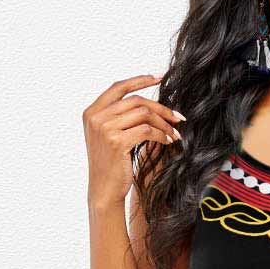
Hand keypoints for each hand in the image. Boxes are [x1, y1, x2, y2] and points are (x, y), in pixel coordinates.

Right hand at [82, 73, 183, 210]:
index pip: (119, 87)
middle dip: (161, 108)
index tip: (161, 78)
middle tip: (177, 117)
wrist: (103, 190)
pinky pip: (146, 130)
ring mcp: (105, 128)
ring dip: (164, 123)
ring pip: (143, 114)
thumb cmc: (111, 165)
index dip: (140, 80)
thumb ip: (119, 116)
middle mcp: (96, 117)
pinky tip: (168, 142)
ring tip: (174, 133)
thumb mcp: (109, 136)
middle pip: (136, 100)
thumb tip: (146, 102)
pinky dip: (161, 135)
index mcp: (92, 111)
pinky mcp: (117, 142)